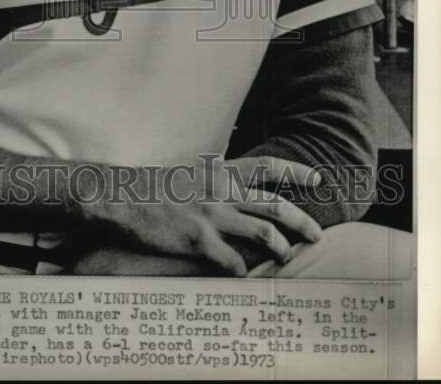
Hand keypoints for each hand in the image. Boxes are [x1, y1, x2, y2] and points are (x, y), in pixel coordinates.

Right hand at [81, 155, 321, 277]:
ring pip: (264, 233)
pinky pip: (233, 261)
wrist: (123, 198)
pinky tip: (242, 275)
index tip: (317, 178)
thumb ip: (213, 179)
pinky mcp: (198, 240)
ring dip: (281, 249)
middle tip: (317, 235)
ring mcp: (211, 215)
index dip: (296, 172)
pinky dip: (243, 270)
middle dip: (302, 221)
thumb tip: (232, 185)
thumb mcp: (189, 174)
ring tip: (286, 258)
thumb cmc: (154, 188)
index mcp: (219, 172)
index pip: (267, 166)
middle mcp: (220, 190)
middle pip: (275, 205)